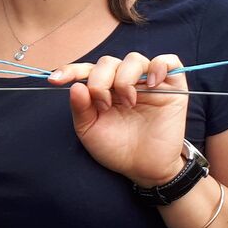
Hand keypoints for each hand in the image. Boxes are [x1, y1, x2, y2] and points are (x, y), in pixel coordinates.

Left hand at [48, 52, 187, 185]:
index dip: (71, 70)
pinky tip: (150, 84)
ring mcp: (148, 82)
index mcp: (102, 90)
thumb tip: (75, 86)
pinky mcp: (172, 86)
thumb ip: (80, 108)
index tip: (55, 80)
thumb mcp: (90, 131)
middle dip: (100, 81)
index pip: (86, 70)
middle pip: (108, 62)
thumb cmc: (116, 149)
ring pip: (133, 59)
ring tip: (128, 102)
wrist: (143, 168)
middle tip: (104, 106)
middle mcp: (123, 81)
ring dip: (124, 78)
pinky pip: (168, 61)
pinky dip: (158, 66)